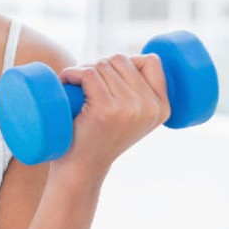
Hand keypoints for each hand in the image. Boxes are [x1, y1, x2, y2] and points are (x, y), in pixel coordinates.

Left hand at [56, 53, 170, 179]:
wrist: (81, 170)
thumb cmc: (98, 139)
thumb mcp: (131, 118)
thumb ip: (138, 94)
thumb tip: (131, 58)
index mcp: (162, 108)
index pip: (152, 61)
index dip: (125, 62)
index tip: (107, 79)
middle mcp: (150, 107)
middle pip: (121, 60)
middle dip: (98, 66)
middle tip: (83, 85)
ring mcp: (129, 107)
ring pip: (103, 64)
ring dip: (82, 70)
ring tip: (73, 87)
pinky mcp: (106, 108)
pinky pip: (88, 74)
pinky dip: (72, 73)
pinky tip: (65, 82)